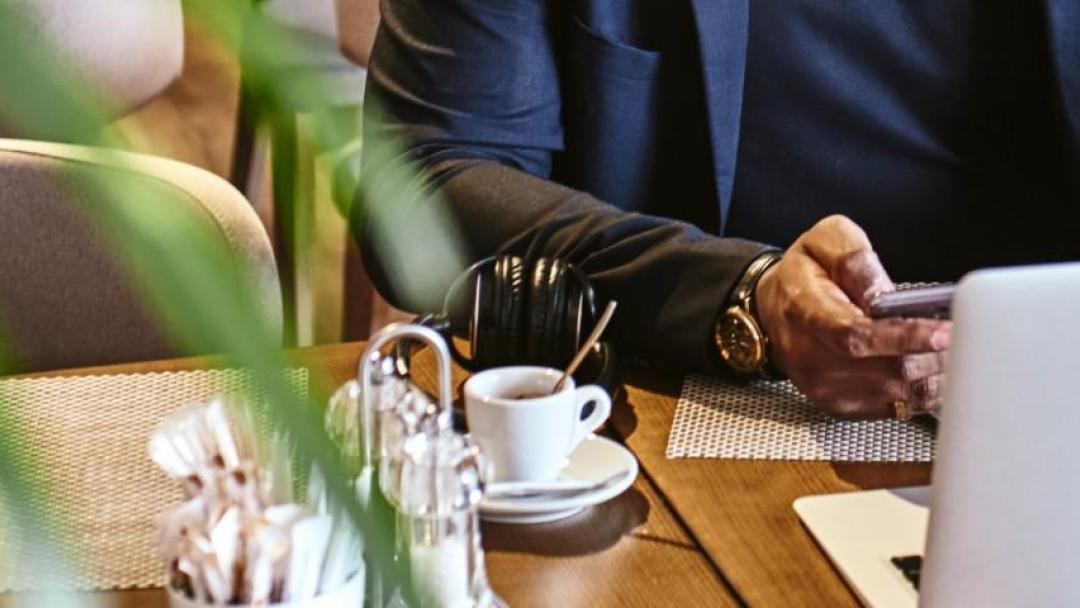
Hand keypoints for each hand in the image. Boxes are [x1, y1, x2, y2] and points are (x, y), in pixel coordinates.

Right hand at [754, 215, 950, 418]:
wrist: (773, 308)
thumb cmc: (804, 274)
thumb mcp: (824, 241)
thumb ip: (854, 259)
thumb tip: (883, 293)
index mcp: (806, 312)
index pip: (856, 336)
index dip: (904, 338)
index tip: (943, 332)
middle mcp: (810, 357)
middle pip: (887, 371)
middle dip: (935, 355)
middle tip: (964, 334)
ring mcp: (824, 387)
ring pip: (899, 393)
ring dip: (936, 373)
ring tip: (953, 349)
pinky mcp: (840, 406)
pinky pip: (897, 410)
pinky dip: (926, 391)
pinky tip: (936, 369)